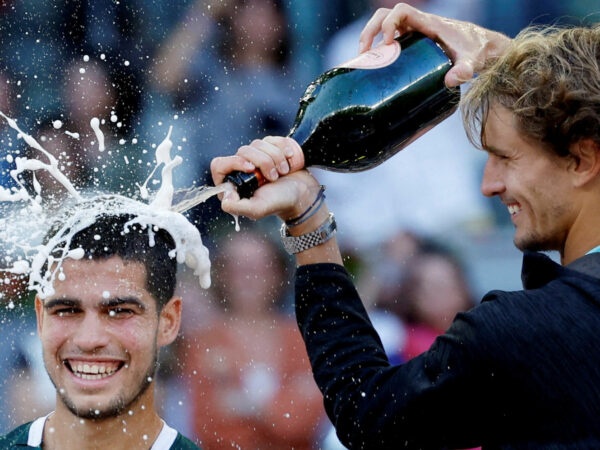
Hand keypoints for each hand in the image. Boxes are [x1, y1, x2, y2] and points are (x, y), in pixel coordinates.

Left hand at [210, 136, 319, 220]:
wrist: (304, 194)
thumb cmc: (280, 202)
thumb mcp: (257, 209)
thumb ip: (237, 207)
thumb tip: (225, 197)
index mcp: (233, 184)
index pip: (219, 164)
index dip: (234, 162)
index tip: (251, 168)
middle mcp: (241, 169)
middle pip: (242, 151)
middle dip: (263, 162)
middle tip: (274, 177)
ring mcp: (256, 157)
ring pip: (258, 143)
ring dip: (276, 157)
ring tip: (283, 172)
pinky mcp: (270, 148)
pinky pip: (273, 139)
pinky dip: (284, 149)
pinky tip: (289, 161)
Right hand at [359, 3, 509, 86]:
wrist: (483, 48)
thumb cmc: (477, 50)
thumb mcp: (472, 61)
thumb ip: (463, 70)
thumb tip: (450, 81)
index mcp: (429, 23)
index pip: (402, 11)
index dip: (389, 23)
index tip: (387, 43)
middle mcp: (419, 25)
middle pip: (385, 15)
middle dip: (370, 30)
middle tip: (364, 53)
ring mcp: (415, 32)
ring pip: (384, 25)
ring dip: (369, 37)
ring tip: (363, 59)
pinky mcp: (413, 42)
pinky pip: (390, 38)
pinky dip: (378, 48)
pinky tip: (374, 65)